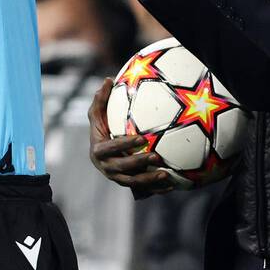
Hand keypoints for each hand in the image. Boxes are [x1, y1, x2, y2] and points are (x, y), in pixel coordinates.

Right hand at [88, 79, 176, 195]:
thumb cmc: (103, 129)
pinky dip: (156, 189)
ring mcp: (116, 178)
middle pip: (122, 168)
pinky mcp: (127, 184)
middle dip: (139, 163)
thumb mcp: (97, 116)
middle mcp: (106, 167)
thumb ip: (100, 100)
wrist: (102, 154)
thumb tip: (108, 79)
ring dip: (149, 180)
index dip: (124, 145)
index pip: (110, 148)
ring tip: (166, 174)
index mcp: (98, 151)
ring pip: (133, 182)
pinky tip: (172, 185)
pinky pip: (142, 189)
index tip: (141, 138)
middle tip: (156, 156)